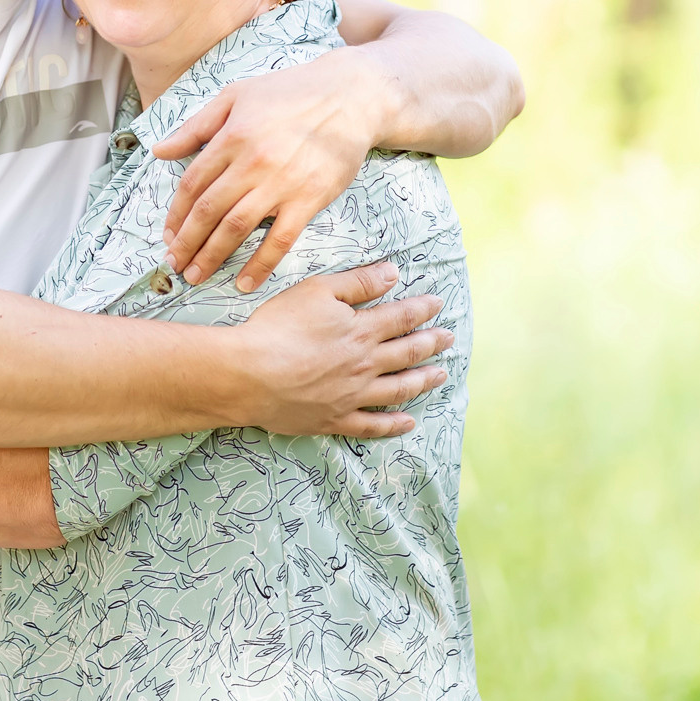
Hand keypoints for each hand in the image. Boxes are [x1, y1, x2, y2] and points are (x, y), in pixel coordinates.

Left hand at [154, 48, 380, 291]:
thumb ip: (195, 127)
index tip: (167, 235)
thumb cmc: (290, 92)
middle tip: (174, 263)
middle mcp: (252, 162)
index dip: (176, 214)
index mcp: (232, 136)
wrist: (350, 96)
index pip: (193, 184)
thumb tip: (159, 151)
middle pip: (209, 210)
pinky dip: (260, 265)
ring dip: (211, 256)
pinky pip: (280, 240)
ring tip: (195, 275)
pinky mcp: (310, 198)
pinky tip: (244, 283)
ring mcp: (281, 183)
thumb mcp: (235, 96)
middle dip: (186, 242)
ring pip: (236, 228)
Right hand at [230, 263, 453, 438]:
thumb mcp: (317, 290)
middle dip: (430, 343)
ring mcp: (352, 396)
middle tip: (449, 339)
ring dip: (423, 381)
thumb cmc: (279, 327)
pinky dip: (393, 425)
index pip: (401, 317)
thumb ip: (358, 283)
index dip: (422, 309)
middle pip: (406, 353)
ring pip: (398, 389)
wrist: (250, 373)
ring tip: (440, 375)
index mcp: (361, 330)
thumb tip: (393, 274)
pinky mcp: (334, 419)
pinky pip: (372, 426)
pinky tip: (408, 423)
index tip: (438, 304)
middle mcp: (364, 365)